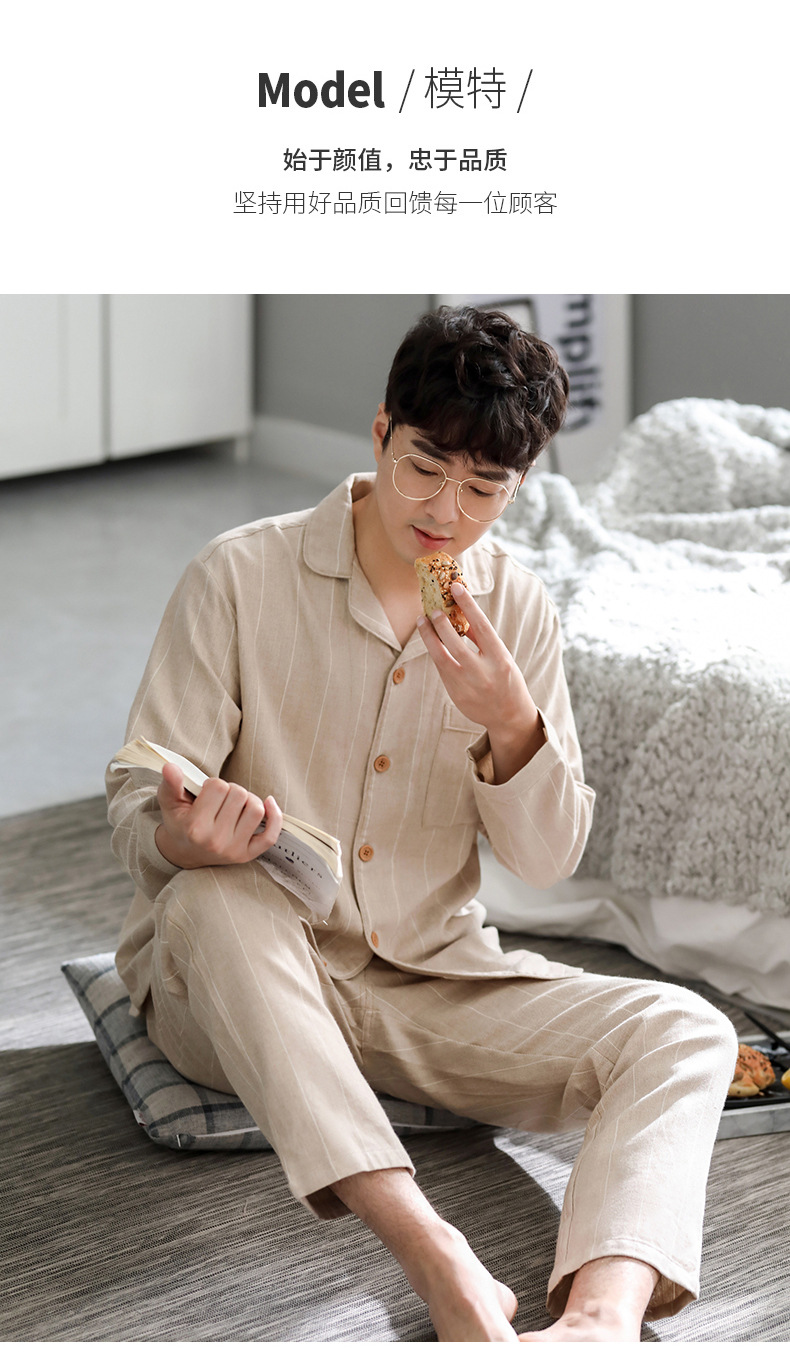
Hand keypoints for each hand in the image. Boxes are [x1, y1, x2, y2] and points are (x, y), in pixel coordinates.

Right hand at [155, 762, 283, 869]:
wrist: (184, 852)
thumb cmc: (180, 822)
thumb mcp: (169, 802)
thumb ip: (171, 784)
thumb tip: (171, 767)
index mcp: (194, 827)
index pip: (218, 786)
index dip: (213, 784)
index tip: (206, 793)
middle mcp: (215, 840)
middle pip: (240, 795)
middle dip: (231, 790)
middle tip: (220, 800)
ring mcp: (233, 850)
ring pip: (257, 809)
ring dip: (249, 800)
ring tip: (235, 804)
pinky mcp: (247, 855)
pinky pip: (271, 835)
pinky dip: (275, 817)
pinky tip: (268, 803)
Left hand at [416, 582, 545, 781]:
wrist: (509, 715)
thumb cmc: (506, 679)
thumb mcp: (503, 657)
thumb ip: (482, 638)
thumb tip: (462, 614)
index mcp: (501, 659)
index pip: (482, 626)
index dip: (468, 605)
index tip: (456, 588)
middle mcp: (484, 673)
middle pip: (456, 644)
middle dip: (441, 624)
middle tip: (433, 610)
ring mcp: (468, 686)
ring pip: (441, 657)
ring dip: (429, 637)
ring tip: (422, 622)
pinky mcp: (456, 695)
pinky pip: (441, 669)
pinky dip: (435, 653)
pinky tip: (430, 642)